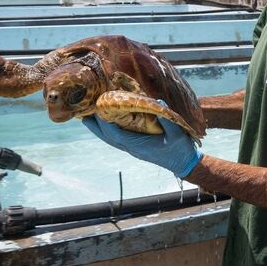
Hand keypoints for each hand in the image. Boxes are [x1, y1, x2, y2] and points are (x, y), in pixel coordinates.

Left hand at [82, 115, 202, 178]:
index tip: (97, 110)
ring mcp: (133, 148)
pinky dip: (108, 131)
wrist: (183, 163)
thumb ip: (167, 119)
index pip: (116, 134)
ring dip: (98, 129)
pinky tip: (105, 123)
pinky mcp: (135, 147)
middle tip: (82, 113)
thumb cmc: (180, 148)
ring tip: (88, 117)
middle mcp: (132, 148)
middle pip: (108, 137)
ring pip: (110, 139)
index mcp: (139, 145)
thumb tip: (159, 102)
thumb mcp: (177, 133)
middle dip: (95, 126)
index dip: (105, 123)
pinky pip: (117, 138)